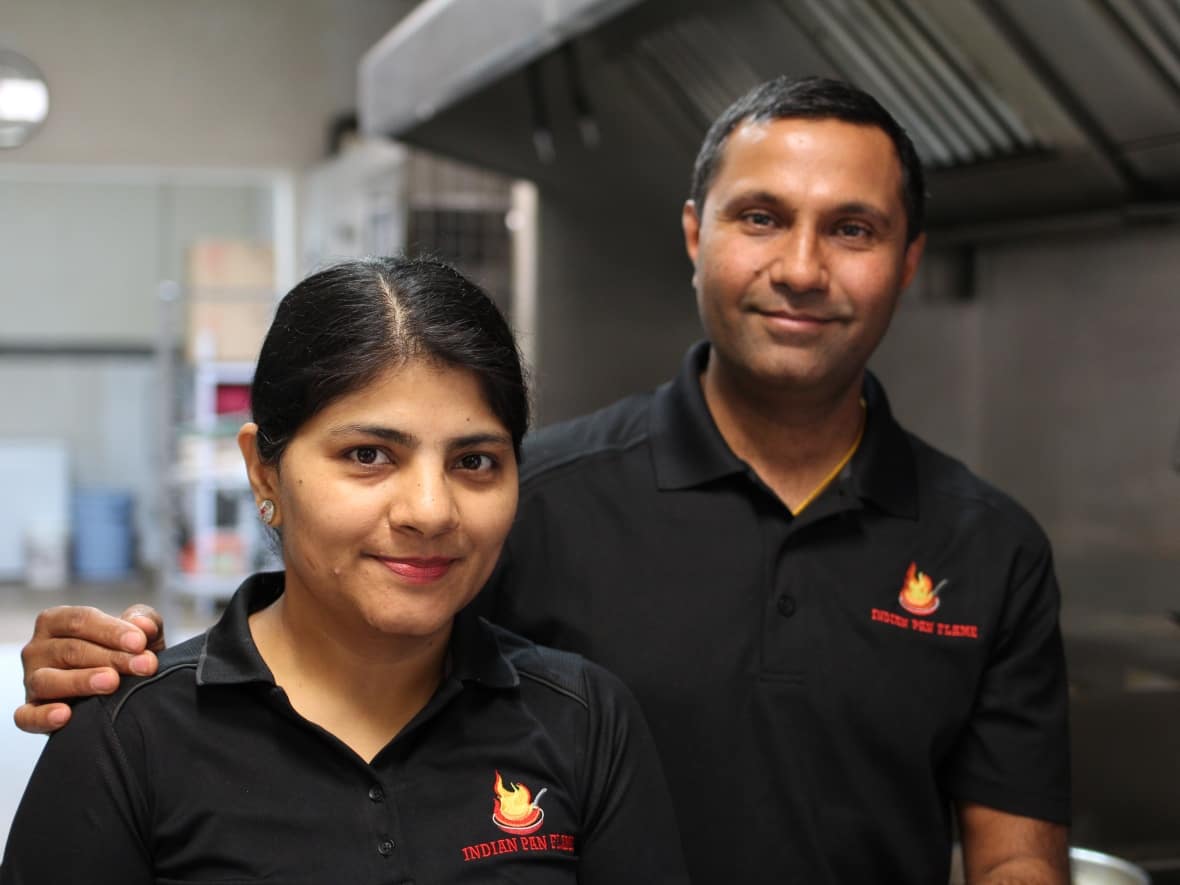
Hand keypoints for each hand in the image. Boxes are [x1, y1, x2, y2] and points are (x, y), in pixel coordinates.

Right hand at [14, 604, 165, 733]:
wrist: (120, 692)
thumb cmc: (124, 654)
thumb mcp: (138, 634)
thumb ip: (144, 620)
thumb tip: (143, 625)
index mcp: (57, 622)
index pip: (80, 621)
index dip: (112, 630)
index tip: (140, 643)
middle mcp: (38, 649)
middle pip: (70, 650)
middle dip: (111, 657)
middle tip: (143, 666)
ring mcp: (31, 681)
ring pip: (48, 680)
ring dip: (81, 681)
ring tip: (111, 682)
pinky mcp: (29, 713)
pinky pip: (27, 716)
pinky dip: (43, 716)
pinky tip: (65, 714)